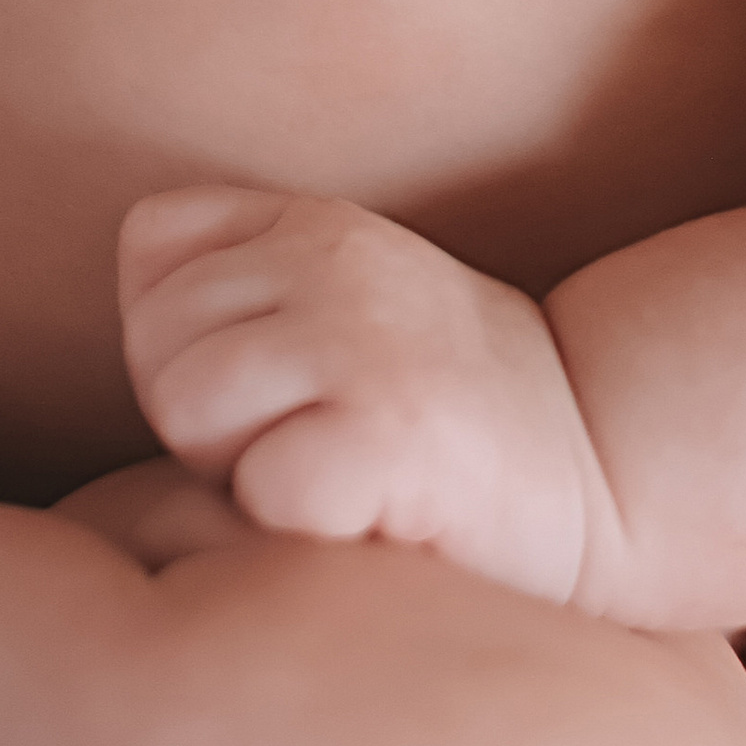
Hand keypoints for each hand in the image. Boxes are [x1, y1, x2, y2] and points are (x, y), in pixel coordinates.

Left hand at [118, 184, 617, 605]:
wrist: (603, 468)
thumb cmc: (439, 416)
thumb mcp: (339, 308)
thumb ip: (237, 300)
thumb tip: (143, 355)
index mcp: (314, 221)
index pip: (151, 245)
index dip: (184, 333)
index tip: (276, 382)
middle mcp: (333, 258)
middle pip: (154, 340)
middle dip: (204, 417)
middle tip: (312, 441)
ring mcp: (361, 338)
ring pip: (187, 404)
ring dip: (243, 470)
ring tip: (337, 472)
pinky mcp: (388, 432)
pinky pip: (259, 485)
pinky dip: (296, 524)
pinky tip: (366, 515)